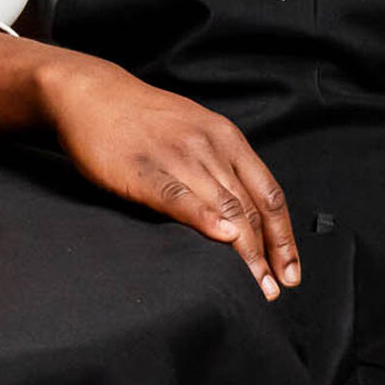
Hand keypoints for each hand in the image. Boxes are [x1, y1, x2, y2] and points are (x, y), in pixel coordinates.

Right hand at [39, 53, 300, 301]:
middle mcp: (211, 146)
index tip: (290, 270)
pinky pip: (179, 196)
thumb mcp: (196, 132)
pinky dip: (203, 217)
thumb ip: (221, 167)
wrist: (94, 94)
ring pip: (224, 207)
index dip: (283, 236)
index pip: (269, 194)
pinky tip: (219, 237)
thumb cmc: (145, 119)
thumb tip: (244, 215)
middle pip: (251, 207)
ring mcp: (179, 156)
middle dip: (267, 253)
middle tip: (273, 291)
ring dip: (244, 251)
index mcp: (227, 138)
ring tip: (254, 285)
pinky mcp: (144, 170)